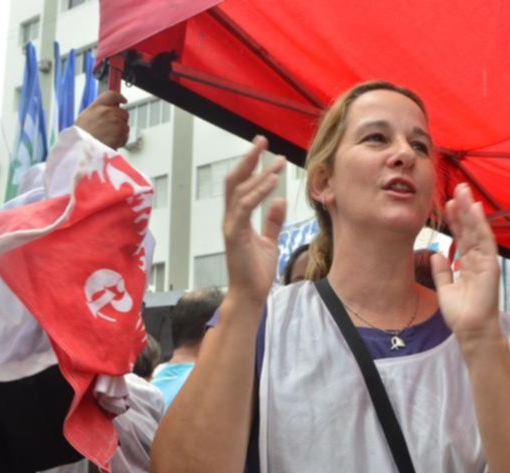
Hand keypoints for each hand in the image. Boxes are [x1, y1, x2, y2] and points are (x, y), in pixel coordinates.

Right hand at [76, 91, 128, 148]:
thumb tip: (105, 112)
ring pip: (126, 125)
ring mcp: (116, 122)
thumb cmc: (82, 137)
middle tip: (113, 127)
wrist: (84, 149)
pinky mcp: (121, 133)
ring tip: (109, 137)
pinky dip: (121, 140)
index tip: (123, 100)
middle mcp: (107, 112)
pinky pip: (126, 136)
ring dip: (121, 131)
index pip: (112, 95)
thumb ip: (97, 112)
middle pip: (123, 112)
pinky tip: (112, 142)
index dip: (119, 97)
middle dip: (121, 120)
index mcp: (97, 107)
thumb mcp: (85, 118)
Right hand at [222, 136, 286, 303]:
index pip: (240, 184)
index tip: (265, 149)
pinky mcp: (235, 235)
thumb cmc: (256, 271)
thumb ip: (272, 221)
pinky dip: (257, 193)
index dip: (250, 165)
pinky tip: (271, 183)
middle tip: (262, 140)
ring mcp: (231, 226)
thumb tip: (279, 200)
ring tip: (277, 161)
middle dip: (248, 158)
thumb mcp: (269, 241)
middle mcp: (230, 218)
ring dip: (259, 173)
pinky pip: (245, 208)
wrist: (250, 294)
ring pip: (240, 190)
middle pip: (235, 179)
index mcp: (237, 218)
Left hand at [432, 184, 501, 346]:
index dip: (455, 219)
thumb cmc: (461, 314)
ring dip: (471, 211)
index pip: (462, 236)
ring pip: (478, 230)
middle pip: (470, 229)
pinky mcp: (491, 266)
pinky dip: (480, 225)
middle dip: (464, 208)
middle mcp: (479, 259)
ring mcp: (486, 261)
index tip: (447, 203)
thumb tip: (437, 254)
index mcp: (469, 264)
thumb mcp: (445, 289)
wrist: (470, 331)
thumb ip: (442, 271)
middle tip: (457, 187)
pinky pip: (485, 241)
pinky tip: (474, 210)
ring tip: (463, 192)